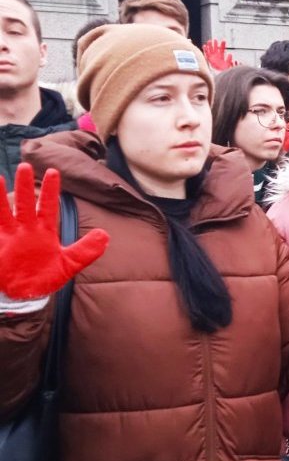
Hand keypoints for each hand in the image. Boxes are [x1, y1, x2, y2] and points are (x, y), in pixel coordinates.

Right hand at [0, 164, 108, 299]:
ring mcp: (10, 237)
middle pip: (25, 204)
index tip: (53, 172)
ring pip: (4, 213)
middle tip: (26, 166)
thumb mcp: (69, 265)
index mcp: (44, 232)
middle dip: (25, 187)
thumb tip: (106, 235)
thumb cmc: (46, 277)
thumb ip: (86, 250)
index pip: (48, 207)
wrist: (26, 295)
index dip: (50, 190)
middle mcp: (26, 230)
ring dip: (1, 197)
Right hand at [202, 39, 236, 71]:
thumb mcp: (227, 64)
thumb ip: (228, 59)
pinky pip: (206, 53)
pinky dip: (205, 50)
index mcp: (221, 56)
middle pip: (216, 48)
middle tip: (215, 40)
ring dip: (210, 46)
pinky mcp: (208, 58)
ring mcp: (212, 56)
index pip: (222, 49)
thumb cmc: (223, 69)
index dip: (223, 45)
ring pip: (210, 50)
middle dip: (215, 44)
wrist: (218, 73)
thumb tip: (230, 54)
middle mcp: (216, 55)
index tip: (223, 40)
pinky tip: (204, 46)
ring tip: (209, 41)